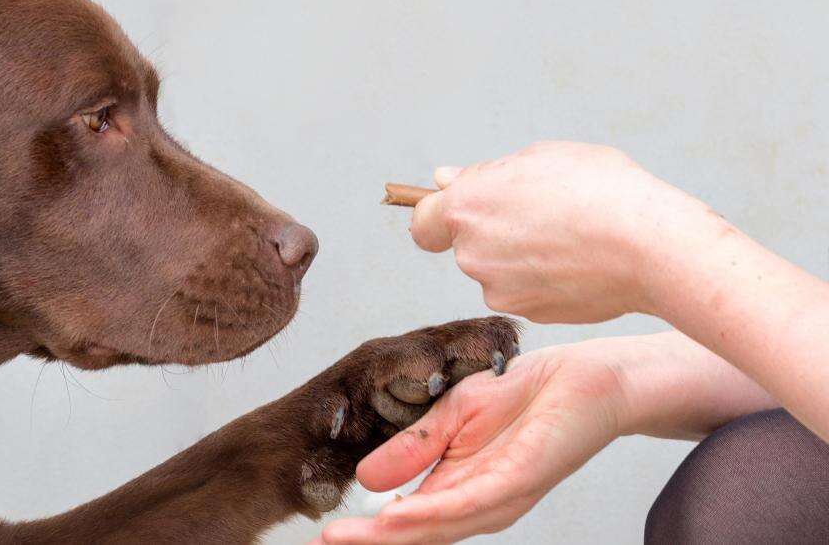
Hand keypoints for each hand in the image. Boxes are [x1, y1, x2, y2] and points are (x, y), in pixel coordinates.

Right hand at [317, 342, 628, 543]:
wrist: (583, 376)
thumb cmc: (524, 394)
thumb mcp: (450, 415)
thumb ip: (411, 447)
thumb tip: (364, 480)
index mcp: (457, 489)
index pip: (403, 521)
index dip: (362, 533)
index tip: (319, 537)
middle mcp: (476, 504)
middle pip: (413, 535)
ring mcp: (498, 496)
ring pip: (435, 527)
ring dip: (386, 537)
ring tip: (341, 540)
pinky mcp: (518, 479)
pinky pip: (467, 502)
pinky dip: (429, 512)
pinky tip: (395, 515)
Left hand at [410, 141, 714, 322]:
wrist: (650, 247)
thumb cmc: (601, 190)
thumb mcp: (541, 157)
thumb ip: (485, 174)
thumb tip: (444, 181)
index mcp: (467, 208)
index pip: (423, 224)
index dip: (439, 217)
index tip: (461, 211)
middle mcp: (472, 254)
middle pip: (469, 245)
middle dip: (495, 231)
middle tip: (544, 212)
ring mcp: (500, 290)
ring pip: (499, 271)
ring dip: (521, 257)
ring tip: (571, 236)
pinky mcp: (529, 314)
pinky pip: (527, 292)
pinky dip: (545, 280)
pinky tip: (581, 262)